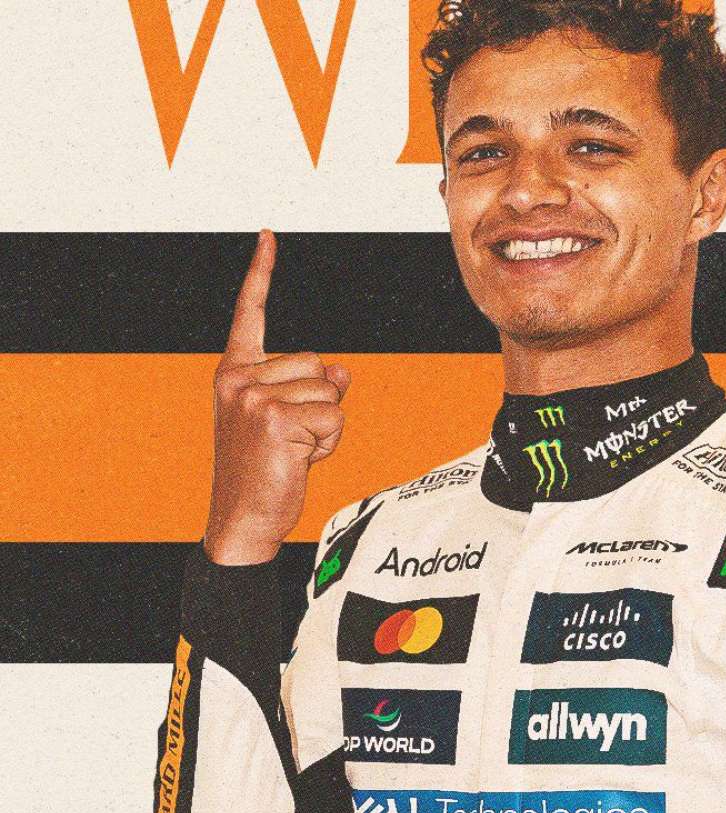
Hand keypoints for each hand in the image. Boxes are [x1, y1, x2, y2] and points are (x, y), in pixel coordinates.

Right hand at [202, 230, 351, 564]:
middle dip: (319, 403)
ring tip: (292, 450)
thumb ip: (310, 386)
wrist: (241, 518)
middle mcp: (238, 378)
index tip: (269, 234)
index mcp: (234, 371)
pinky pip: (335, 418)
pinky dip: (329, 444)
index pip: (251, 312)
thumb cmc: (263, 469)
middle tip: (289, 438)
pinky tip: (300, 460)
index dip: (261, 272)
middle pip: (317, 364)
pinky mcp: (276, 419)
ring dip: (325, 426)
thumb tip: (342, 370)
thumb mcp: (285, 419)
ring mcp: (254, 397)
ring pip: (330, 392)